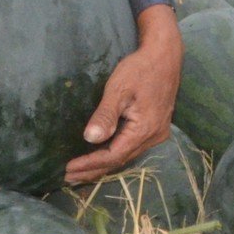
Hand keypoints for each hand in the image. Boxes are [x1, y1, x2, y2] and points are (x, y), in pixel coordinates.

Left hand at [65, 5, 182, 183]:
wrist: (165, 56)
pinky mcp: (156, 127)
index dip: (90, 164)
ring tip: (81, 172)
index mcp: (145, 130)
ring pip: (127, 156)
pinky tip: (102, 157)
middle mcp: (154, 137)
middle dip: (94, 170)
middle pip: (120, 161)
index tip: (68, 168)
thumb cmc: (140, 69)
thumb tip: (90, 139)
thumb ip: (105, 115)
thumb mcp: (119, 89)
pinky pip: (132, 148)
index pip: (113, 156)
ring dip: (103, 165)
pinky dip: (114, 155)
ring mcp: (157, 134)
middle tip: (68, 177)